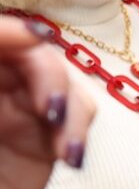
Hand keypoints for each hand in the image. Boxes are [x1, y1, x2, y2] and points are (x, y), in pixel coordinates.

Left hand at [0, 18, 94, 188]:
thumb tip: (32, 35)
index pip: (2, 37)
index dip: (15, 32)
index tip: (31, 39)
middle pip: (35, 54)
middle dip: (51, 76)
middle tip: (51, 109)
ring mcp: (19, 114)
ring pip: (65, 82)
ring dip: (72, 106)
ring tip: (63, 142)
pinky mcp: (44, 143)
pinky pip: (77, 119)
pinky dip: (80, 131)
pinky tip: (70, 156)